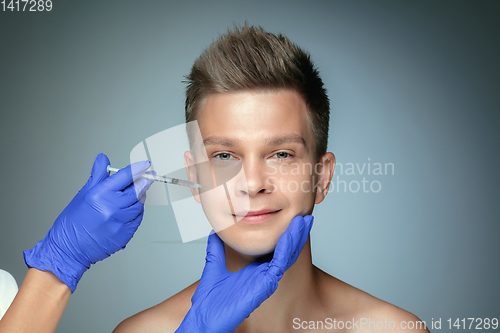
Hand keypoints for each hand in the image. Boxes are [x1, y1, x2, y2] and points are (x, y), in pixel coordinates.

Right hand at [23, 153, 153, 292]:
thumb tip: (103, 158)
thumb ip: (98, 175)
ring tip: (132, 196)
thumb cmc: (73, 222)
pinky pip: (138, 219)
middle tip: (148, 176)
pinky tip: (129, 210)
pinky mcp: (125, 235)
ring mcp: (120, 222)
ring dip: (140, 198)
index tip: (146, 164)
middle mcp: (112, 208)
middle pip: (137, 190)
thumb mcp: (83, 194)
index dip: (138, 168)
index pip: (126, 176)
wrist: (68, 249)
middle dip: (144, 182)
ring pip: (140, 205)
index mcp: (100, 195)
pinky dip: (136, 212)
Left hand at [175, 215, 313, 332]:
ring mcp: (267, 280)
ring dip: (296, 238)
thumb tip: (215, 231)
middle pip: (287, 252)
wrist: (204, 319)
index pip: (275, 250)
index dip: (284, 235)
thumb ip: (215, 249)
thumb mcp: (214, 266)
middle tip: (305, 218)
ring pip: (288, 256)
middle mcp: (265, 275)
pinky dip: (285, 248)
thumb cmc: (210, 301)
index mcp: (256, 271)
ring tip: (303, 222)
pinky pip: (279, 264)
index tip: (290, 219)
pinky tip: (289, 235)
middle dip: (297, 235)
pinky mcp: (266, 285)